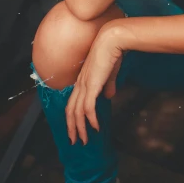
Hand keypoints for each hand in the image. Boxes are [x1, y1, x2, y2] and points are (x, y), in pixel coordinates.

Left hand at [65, 26, 125, 144]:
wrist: (112, 40)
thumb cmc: (112, 53)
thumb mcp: (110, 73)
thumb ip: (108, 85)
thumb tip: (109, 96)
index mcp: (83, 80)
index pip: (73, 102)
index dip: (73, 117)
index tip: (76, 129)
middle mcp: (80, 84)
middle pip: (70, 110)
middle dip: (72, 128)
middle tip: (75, 141)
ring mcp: (85, 85)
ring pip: (77, 113)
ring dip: (80, 128)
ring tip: (85, 140)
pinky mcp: (92, 86)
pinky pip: (88, 108)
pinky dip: (91, 120)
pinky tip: (96, 128)